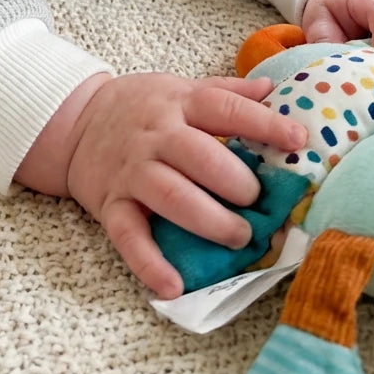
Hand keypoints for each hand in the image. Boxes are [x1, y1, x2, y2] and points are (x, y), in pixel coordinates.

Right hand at [64, 72, 306, 299]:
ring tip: (239, 237)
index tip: (299, 141)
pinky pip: (129, 236)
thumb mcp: (179, 87)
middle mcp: (155, 135)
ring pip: (171, 196)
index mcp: (178, 103)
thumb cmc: (140, 107)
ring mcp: (131, 172)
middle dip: (237, 184)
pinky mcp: (111, 205)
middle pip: (200, 157)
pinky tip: (174, 285)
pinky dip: (150, 263)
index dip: (264, 124)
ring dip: (210, 221)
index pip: (225, 108)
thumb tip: (272, 88)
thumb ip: (226, 91)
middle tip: (259, 203)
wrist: (74, 123)